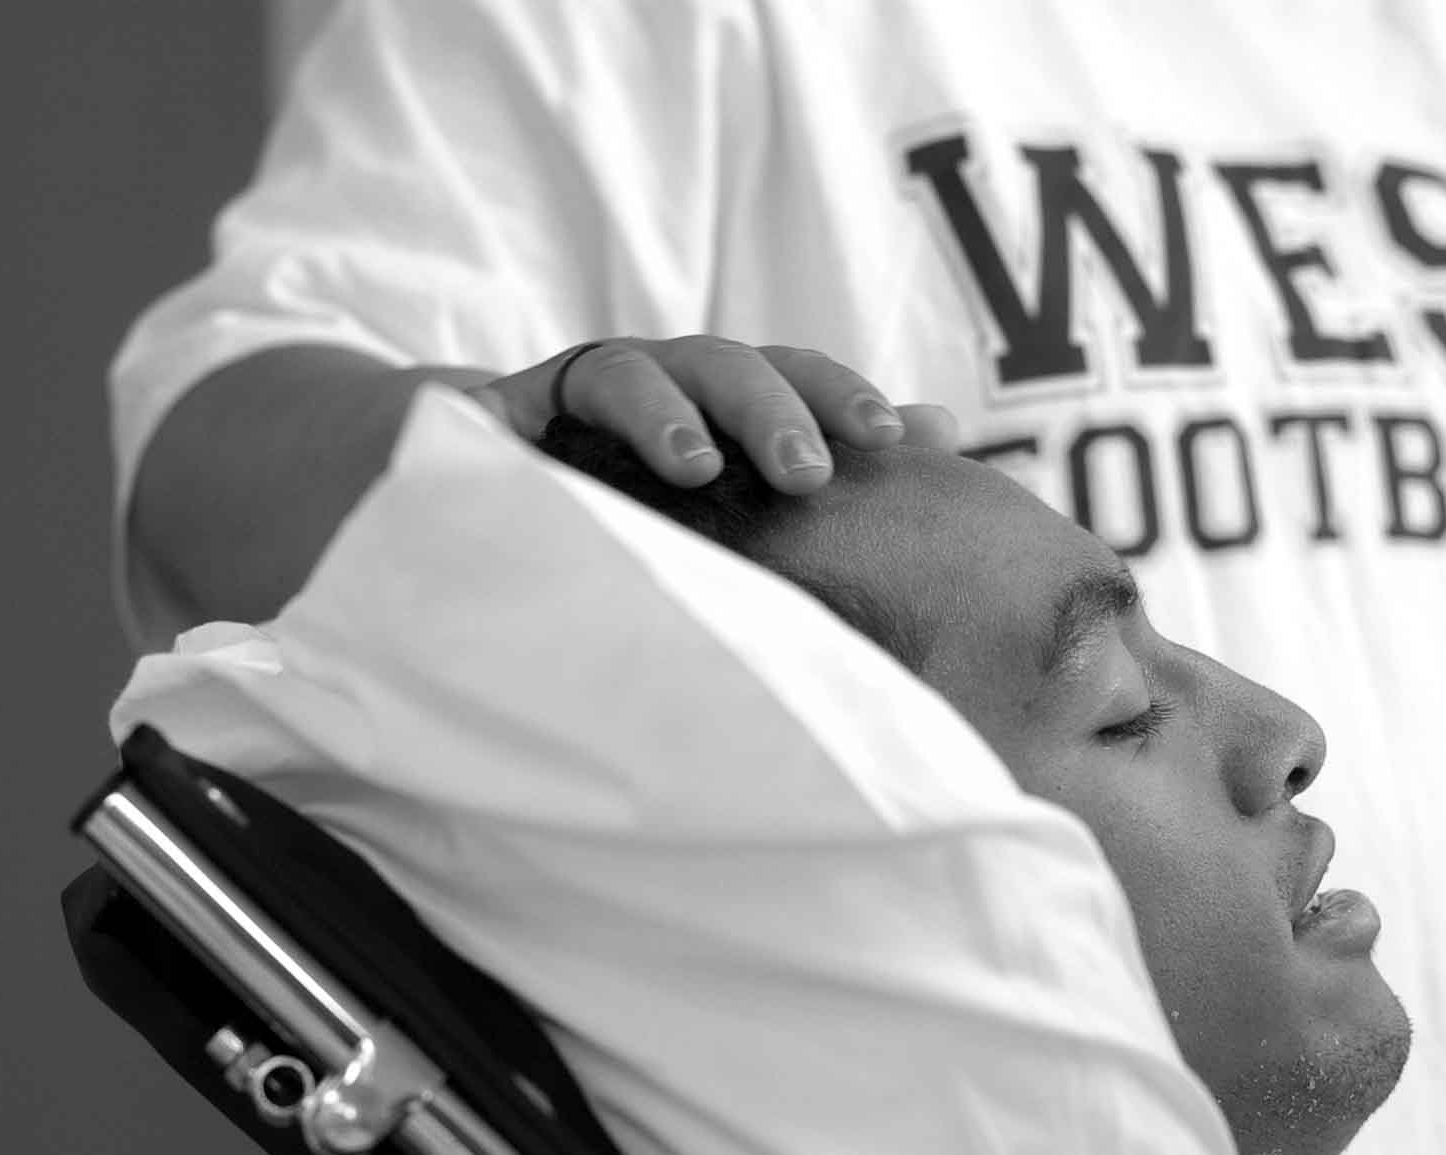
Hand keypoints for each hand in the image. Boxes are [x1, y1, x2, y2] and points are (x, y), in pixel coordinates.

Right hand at [463, 336, 959, 492]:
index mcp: (726, 400)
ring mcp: (584, 393)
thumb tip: (945, 429)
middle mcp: (665, 380)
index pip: (796, 379)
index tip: (891, 436)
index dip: (842, 396)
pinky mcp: (500, 416)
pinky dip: (539, 432)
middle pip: (727, 368)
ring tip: (697, 470)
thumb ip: (835, 454)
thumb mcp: (741, 490)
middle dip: (771, 411)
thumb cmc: (648, 496)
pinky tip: (557, 471)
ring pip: (635, 375)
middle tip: (806, 474)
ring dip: (670, 416)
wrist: (503, 487)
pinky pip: (525, 409)